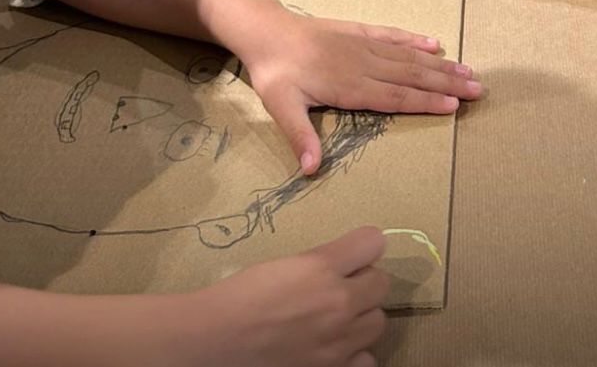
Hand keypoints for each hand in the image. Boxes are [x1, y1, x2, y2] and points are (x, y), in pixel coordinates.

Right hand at [187, 227, 387, 366]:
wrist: (214, 341)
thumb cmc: (242, 296)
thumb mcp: (286, 264)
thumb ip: (323, 261)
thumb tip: (350, 260)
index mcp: (323, 267)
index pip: (375, 241)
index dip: (363, 247)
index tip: (351, 254)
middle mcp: (338, 304)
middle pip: (381, 283)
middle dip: (363, 282)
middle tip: (338, 287)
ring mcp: (337, 343)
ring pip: (377, 321)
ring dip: (361, 317)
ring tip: (335, 318)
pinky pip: (366, 360)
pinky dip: (354, 354)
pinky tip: (333, 348)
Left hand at [235, 3, 481, 173]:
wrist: (267, 32)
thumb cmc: (274, 74)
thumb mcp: (280, 107)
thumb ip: (300, 137)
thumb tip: (311, 170)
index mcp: (350, 86)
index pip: (396, 97)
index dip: (426, 102)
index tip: (454, 106)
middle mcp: (364, 64)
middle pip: (412, 76)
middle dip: (446, 83)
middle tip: (477, 89)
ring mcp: (364, 45)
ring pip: (408, 56)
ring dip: (438, 64)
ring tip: (466, 70)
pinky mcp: (359, 31)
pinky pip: (392, 35)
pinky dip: (414, 39)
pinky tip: (434, 42)